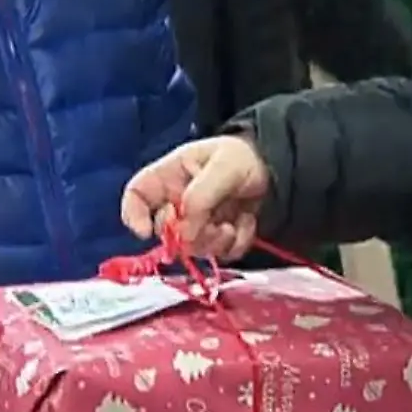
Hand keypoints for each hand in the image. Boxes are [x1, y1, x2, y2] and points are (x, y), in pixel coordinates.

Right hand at [121, 135, 271, 259]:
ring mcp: (197, 222)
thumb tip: (185, 233)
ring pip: (191, 247)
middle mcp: (178, 201)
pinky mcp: (218, 237)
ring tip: (232, 225)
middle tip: (210, 225)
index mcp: (170, 176)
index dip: (133, 215)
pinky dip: (234, 244)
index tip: (146, 233)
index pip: (136, 195)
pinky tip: (245, 225)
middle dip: (187, 234)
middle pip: (164, 230)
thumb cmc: (244, 157)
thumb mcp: (223, 166)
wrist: (278, 168)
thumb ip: (200, 197)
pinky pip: (218, 254)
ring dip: (213, 241)